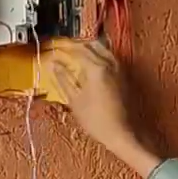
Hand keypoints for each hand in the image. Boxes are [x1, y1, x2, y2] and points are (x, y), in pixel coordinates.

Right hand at [50, 39, 160, 177]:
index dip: (65, 48)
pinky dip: (99, 54)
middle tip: (64, 49)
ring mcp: (119, 69)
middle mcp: (110, 64)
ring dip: (89, 48)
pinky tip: (92, 62)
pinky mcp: (123, 76)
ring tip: (76, 54)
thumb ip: (63, 78)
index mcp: (96, 68)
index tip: (55, 49)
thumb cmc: (96, 120)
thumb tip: (54, 64)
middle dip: (77, 45)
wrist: (121, 133)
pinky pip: (110, 57)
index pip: (78, 50)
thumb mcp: (74, 99)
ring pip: (103, 49)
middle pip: (91, 45)